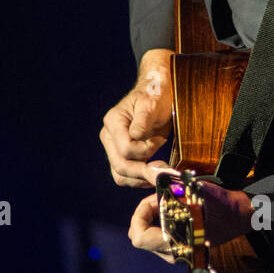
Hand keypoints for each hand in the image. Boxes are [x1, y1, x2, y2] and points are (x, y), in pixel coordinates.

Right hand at [100, 51, 172, 187]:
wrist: (156, 93)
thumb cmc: (154, 95)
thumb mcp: (151, 104)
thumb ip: (143, 121)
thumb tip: (136, 137)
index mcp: (113, 122)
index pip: (125, 148)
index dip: (146, 150)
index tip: (161, 141)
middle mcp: (109, 137)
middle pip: (120, 166)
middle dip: (143, 172)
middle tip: (164, 171)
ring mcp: (114, 148)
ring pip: (121, 175)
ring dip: (141, 179)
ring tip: (160, 171)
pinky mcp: (123, 156)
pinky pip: (127, 176)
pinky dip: (141, 179)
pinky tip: (155, 172)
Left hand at [129, 167, 253, 260]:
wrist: (242, 215)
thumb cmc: (223, 204)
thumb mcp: (198, 190)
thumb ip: (173, 183)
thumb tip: (153, 169)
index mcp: (178, 244)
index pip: (139, 237)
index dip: (140, 215)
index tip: (154, 200)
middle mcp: (176, 254)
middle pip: (141, 235)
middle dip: (145, 214)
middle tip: (160, 198)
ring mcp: (178, 253)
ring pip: (149, 235)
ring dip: (154, 216)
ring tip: (171, 201)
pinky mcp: (181, 248)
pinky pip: (159, 236)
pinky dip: (161, 221)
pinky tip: (176, 208)